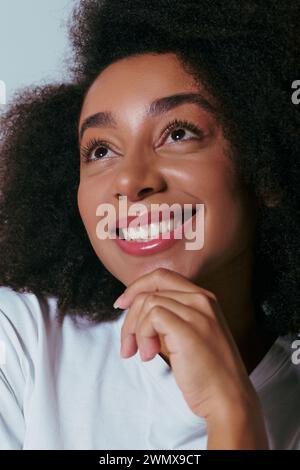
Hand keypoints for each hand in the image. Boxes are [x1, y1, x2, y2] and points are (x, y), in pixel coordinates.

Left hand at [116, 267, 268, 448]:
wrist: (228, 398)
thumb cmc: (206, 372)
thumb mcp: (187, 334)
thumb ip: (167, 317)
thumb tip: (134, 309)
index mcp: (203, 298)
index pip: (162, 276)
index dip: (137, 287)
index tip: (122, 305)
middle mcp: (202, 299)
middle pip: (150, 288)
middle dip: (129, 315)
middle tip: (127, 344)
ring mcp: (197, 312)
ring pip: (147, 302)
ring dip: (135, 330)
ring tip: (144, 354)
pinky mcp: (188, 328)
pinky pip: (151, 317)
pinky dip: (142, 335)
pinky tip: (150, 356)